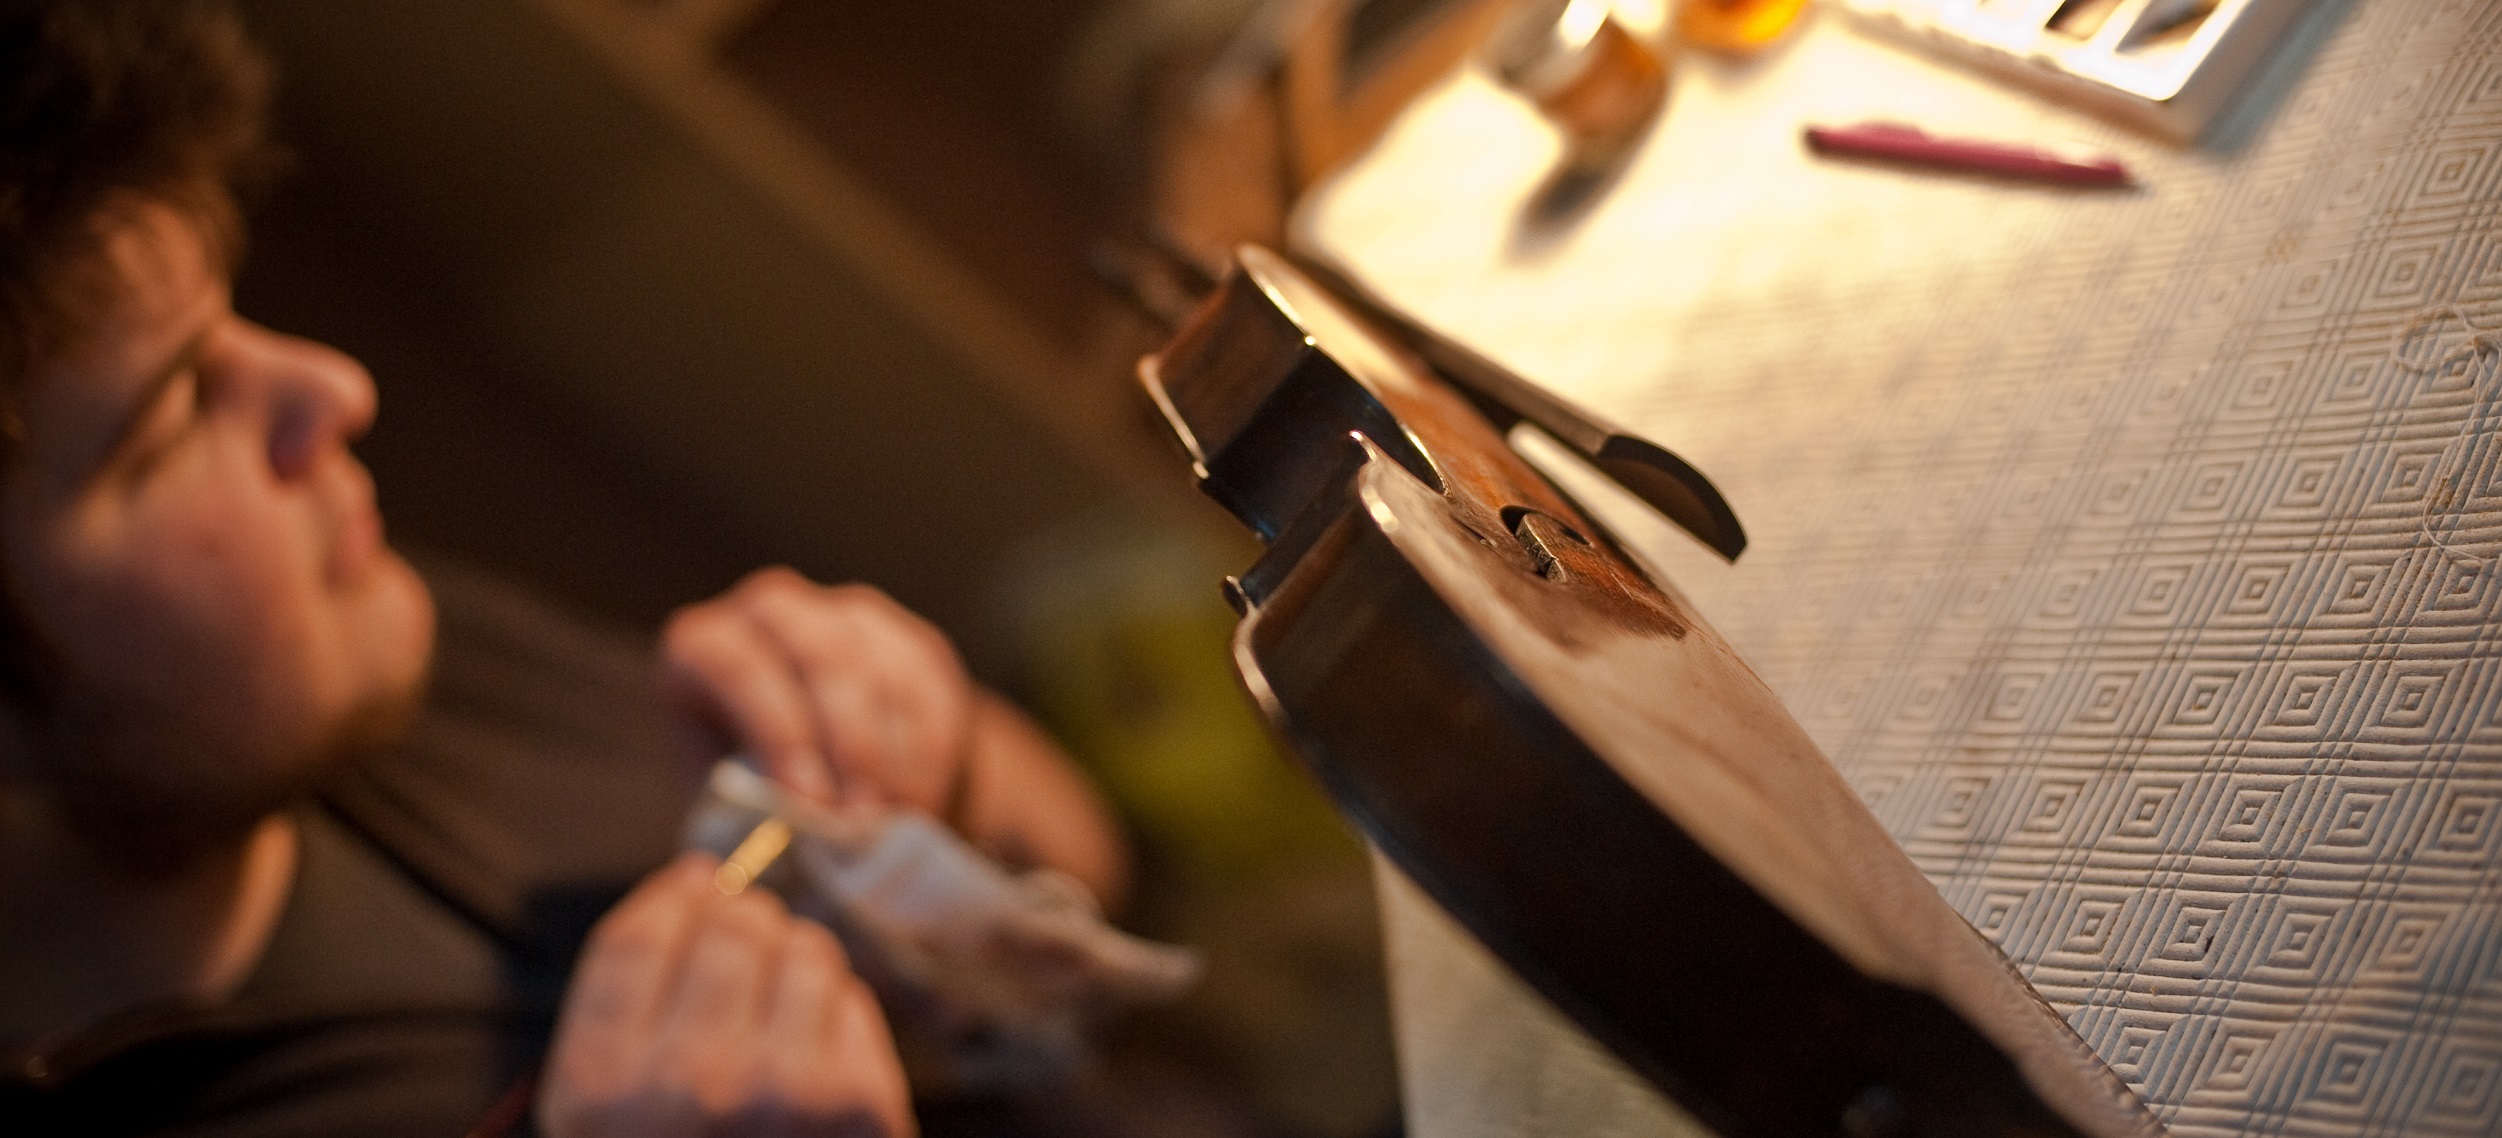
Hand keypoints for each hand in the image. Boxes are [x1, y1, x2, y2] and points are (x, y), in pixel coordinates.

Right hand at [538, 853, 914, 1137]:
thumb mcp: (604, 1107)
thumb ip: (625, 1000)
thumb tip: (698, 878)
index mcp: (599, 1087)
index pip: (637, 937)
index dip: (674, 895)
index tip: (698, 883)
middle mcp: (687, 1082)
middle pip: (731, 927)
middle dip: (744, 924)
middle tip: (748, 952)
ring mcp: (781, 1091)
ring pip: (804, 948)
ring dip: (797, 964)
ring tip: (780, 1018)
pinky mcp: (861, 1104)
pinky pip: (853, 999)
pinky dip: (838, 1016)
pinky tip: (816, 1062)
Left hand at [661, 568, 971, 811]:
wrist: (823, 771)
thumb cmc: (756, 789)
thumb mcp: (729, 800)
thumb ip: (747, 810)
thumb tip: (778, 839)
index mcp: (703, 646)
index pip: (738, 666)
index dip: (779, 732)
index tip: (810, 804)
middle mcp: (771, 613)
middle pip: (819, 656)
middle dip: (847, 745)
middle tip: (860, 822)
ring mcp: (844, 618)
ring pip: (881, 673)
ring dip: (891, 758)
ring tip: (891, 825)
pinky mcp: (906, 640)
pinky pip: (927, 690)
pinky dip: (927, 754)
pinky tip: (919, 801)